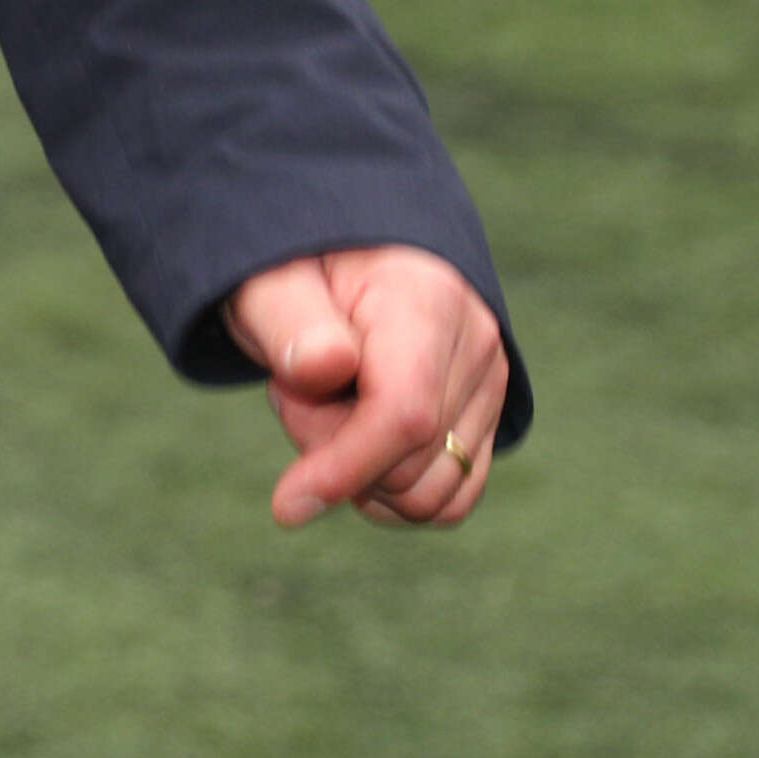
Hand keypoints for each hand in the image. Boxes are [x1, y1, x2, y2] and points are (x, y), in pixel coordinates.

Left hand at [224, 246, 509, 529]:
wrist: (343, 252)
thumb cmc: (297, 267)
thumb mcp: (269, 283)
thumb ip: (292, 324)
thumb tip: (324, 369)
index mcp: (426, 300)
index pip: (404, 414)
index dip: (345, 468)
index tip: (286, 505)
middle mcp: (476, 345)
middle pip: (412, 465)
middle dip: (333, 453)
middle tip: (294, 391)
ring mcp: (488, 384)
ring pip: (434, 495)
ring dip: (363, 475)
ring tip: (326, 405)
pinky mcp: (486, 417)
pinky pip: (451, 497)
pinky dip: (394, 493)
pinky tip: (352, 443)